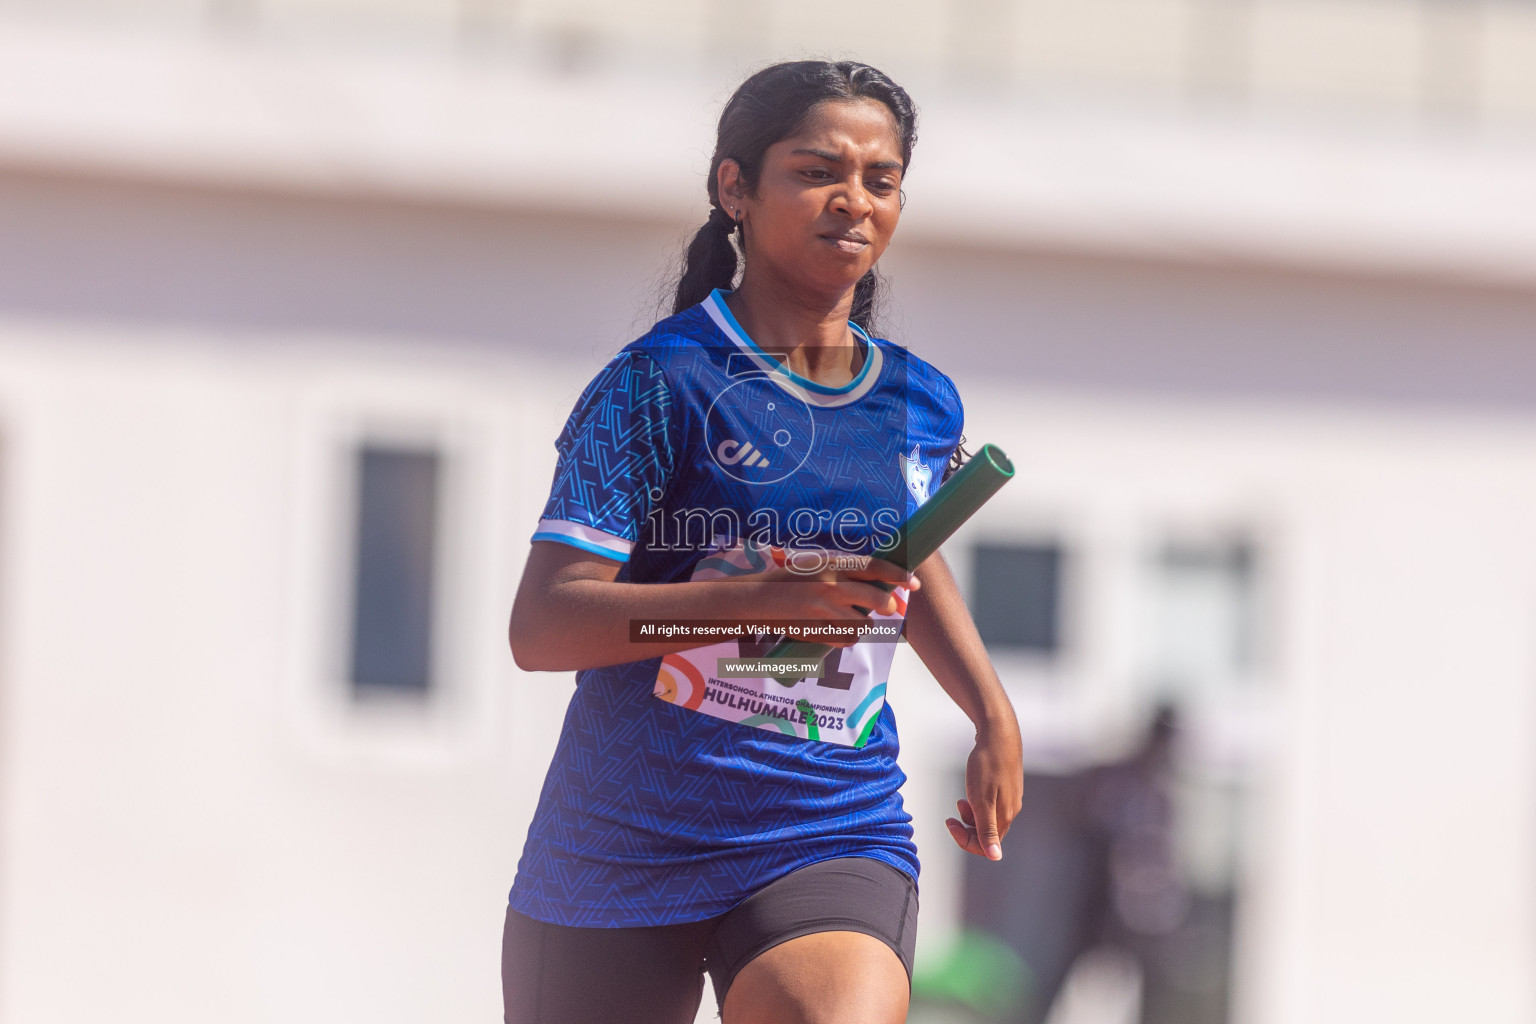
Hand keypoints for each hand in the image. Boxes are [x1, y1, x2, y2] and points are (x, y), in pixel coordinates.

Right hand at [744, 555, 918, 644]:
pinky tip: (831, 630)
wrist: (756, 601)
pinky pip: (847, 638)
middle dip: (888, 604)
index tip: (913, 581)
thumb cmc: (785, 582)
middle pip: (877, 597)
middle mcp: (831, 585)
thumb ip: (842, 572)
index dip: (897, 574)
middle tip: (891, 607)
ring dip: (861, 623)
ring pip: (864, 622)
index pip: (874, 566)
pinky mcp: (818, 629)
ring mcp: (825, 609)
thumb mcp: (814, 566)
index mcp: (831, 564)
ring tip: (844, 618)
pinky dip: (845, 637)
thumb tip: (873, 580)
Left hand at [945, 732, 1022, 860]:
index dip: (966, 841)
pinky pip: (991, 805)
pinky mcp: (1006, 786)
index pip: (987, 847)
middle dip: (967, 829)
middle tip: (951, 817)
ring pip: (988, 819)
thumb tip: (996, 857)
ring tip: (960, 801)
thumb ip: (987, 830)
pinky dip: (977, 804)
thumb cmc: (988, 766)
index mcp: (1004, 817)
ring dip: (971, 816)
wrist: (999, 734)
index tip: (950, 824)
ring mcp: (1010, 798)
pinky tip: (970, 791)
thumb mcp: (982, 800)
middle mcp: (1010, 810)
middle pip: (988, 834)